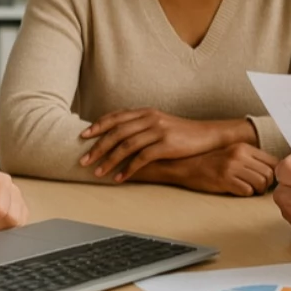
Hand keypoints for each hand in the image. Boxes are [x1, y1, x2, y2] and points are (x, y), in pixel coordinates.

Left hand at [79, 108, 253, 181]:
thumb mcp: (160, 123)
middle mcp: (150, 118)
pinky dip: (128, 169)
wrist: (207, 135)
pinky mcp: (167, 144)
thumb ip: (141, 125)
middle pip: (117, 132)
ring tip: (98, 173)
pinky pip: (142, 158)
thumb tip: (118, 134)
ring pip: (126, 145)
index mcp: (146, 112)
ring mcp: (158, 130)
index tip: (83, 136)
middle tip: (84, 160)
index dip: (98, 126)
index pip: (116, 117)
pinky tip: (120, 178)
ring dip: (109, 160)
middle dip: (98, 147)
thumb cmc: (181, 132)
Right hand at [165, 143, 278, 195]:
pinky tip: (236, 190)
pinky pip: (247, 191)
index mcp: (243, 147)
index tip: (268, 180)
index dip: (274, 173)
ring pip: (260, 183)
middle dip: (266, 184)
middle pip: (269, 174)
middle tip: (256, 187)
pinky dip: (245, 193)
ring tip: (247, 189)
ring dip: (256, 190)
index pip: (273, 161)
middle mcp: (239, 154)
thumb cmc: (211, 163)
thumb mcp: (232, 154)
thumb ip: (251, 159)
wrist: (187, 166)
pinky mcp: (224, 179)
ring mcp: (231, 166)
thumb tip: (273, 171)